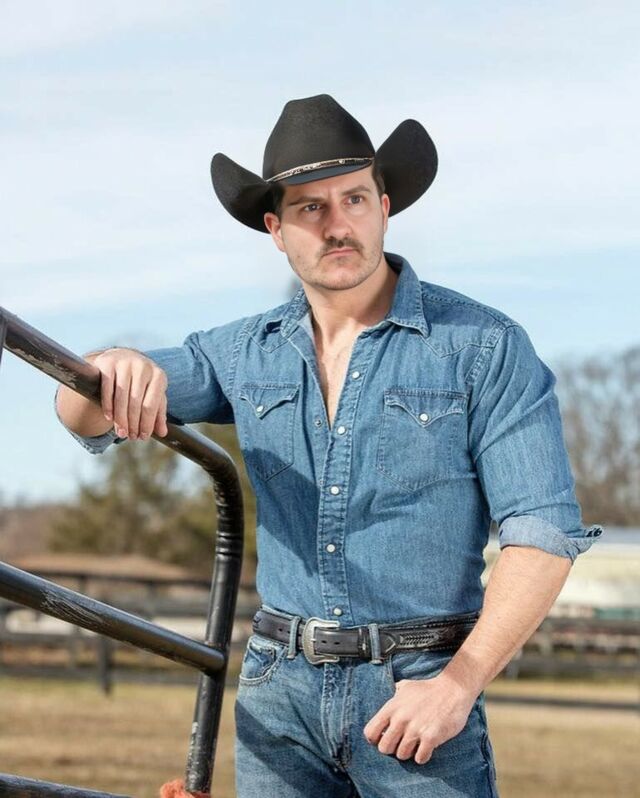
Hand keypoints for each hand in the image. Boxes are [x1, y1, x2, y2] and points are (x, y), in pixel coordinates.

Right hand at [85, 348, 167, 440]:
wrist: (122, 357)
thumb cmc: (141, 382)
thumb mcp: (153, 394)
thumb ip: (158, 412)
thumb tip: (163, 433)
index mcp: (158, 376)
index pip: (152, 405)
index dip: (147, 423)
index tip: (143, 437)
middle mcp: (143, 367)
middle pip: (136, 403)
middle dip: (132, 423)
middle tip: (129, 437)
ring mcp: (125, 363)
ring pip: (121, 397)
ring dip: (120, 418)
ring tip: (120, 432)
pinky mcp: (107, 363)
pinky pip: (107, 389)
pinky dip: (108, 405)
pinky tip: (109, 417)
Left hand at [362, 672, 476, 764]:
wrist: (453, 689)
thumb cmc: (428, 689)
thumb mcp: (406, 686)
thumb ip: (395, 694)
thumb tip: (390, 694)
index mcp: (392, 707)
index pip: (370, 732)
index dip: (375, 739)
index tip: (384, 738)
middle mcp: (400, 719)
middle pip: (384, 748)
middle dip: (392, 749)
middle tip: (402, 743)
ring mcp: (415, 729)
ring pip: (402, 755)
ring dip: (409, 753)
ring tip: (415, 744)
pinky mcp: (430, 737)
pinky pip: (420, 758)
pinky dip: (422, 756)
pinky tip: (426, 748)